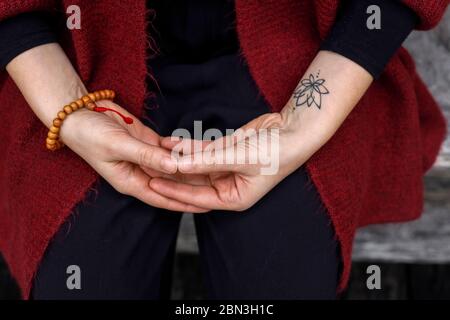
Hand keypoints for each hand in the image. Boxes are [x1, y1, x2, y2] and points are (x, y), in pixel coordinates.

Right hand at [60, 99, 207, 212]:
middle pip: (172, 184)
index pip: (163, 197)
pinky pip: (170, 149)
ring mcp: (145, 158)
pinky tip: (199, 148)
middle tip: (219, 187)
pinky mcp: (148, 143)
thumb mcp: (118, 146)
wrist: (80, 114)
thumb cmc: (91, 134)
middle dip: (194, 187)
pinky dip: (183, 149)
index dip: (185, 203)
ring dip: (191, 168)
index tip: (207, 206)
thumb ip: (146, 155)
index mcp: (131, 181)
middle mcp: (140, 173)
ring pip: (173, 166)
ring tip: (215, 168)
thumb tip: (174, 167)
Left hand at [150, 112, 316, 210]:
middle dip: (171, 174)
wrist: (292, 130)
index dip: (174, 191)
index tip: (152, 184)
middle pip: (193, 181)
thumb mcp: (239, 159)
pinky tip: (170, 141)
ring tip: (153, 151)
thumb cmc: (274, 153)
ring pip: (195, 164)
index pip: (197, 198)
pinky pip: (202, 150)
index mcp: (233, 198)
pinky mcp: (225, 151)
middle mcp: (227, 185)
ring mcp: (225, 167)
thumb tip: (178, 165)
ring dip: (177, 158)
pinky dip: (187, 146)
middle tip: (147, 167)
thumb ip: (207, 161)